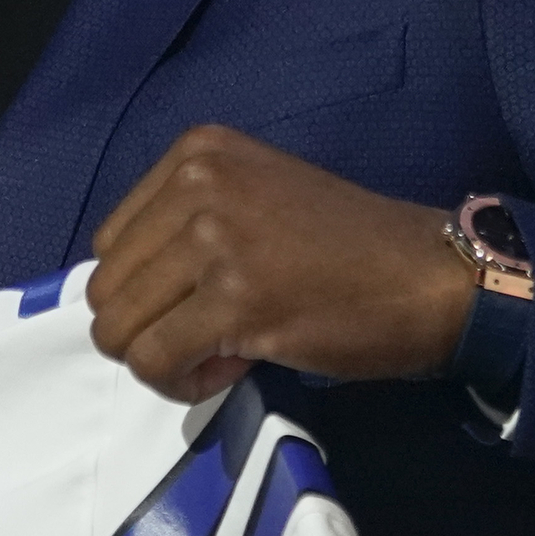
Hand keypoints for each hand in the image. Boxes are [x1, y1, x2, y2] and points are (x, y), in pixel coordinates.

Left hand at [87, 125, 477, 400]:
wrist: (428, 275)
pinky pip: (155, 361)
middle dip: (149, 329)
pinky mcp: (234, 298)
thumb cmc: (347, 246)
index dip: (149, 289)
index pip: (110, 242)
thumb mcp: (253, 198)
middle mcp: (198, 183)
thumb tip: (122, 294)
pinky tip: (232, 368)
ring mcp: (214, 237)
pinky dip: (181, 383)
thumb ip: (186, 225)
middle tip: (212, 336)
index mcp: (197, 152)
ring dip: (162, 360)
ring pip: (119, 329)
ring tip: (222, 353)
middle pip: (106, 287)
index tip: (205, 301)